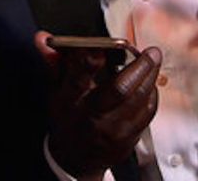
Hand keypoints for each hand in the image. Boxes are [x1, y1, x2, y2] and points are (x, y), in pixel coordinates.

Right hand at [35, 31, 160, 178]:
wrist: (73, 160)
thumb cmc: (67, 120)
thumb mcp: (56, 91)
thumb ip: (55, 62)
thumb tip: (43, 38)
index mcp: (72, 100)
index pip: (80, 75)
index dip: (91, 58)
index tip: (102, 45)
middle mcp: (92, 115)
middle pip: (120, 88)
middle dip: (139, 66)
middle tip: (150, 52)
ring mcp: (112, 129)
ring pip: (139, 100)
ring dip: (150, 77)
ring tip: (153, 61)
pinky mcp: (127, 139)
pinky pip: (146, 114)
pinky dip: (151, 95)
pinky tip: (150, 84)